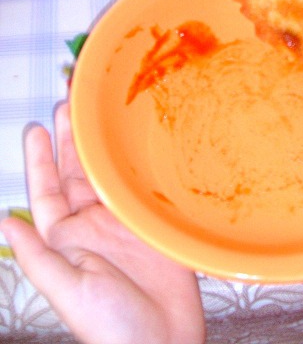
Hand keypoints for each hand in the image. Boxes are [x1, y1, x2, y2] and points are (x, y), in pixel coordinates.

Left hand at [0, 102, 204, 343]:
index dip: (40, 159)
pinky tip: (138, 142)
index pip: (48, 191)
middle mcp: (94, 225)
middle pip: (78, 173)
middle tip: (69, 105)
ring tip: (94, 113)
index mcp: (68, 240)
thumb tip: (5, 220)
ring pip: (108, 173)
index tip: (36, 129)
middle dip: (70, 140)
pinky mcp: (154, 221)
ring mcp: (125, 220)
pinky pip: (144, 184)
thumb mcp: (67, 290)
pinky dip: (140, 162)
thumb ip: (37, 255)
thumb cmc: (112, 327)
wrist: (165, 343)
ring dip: (101, 145)